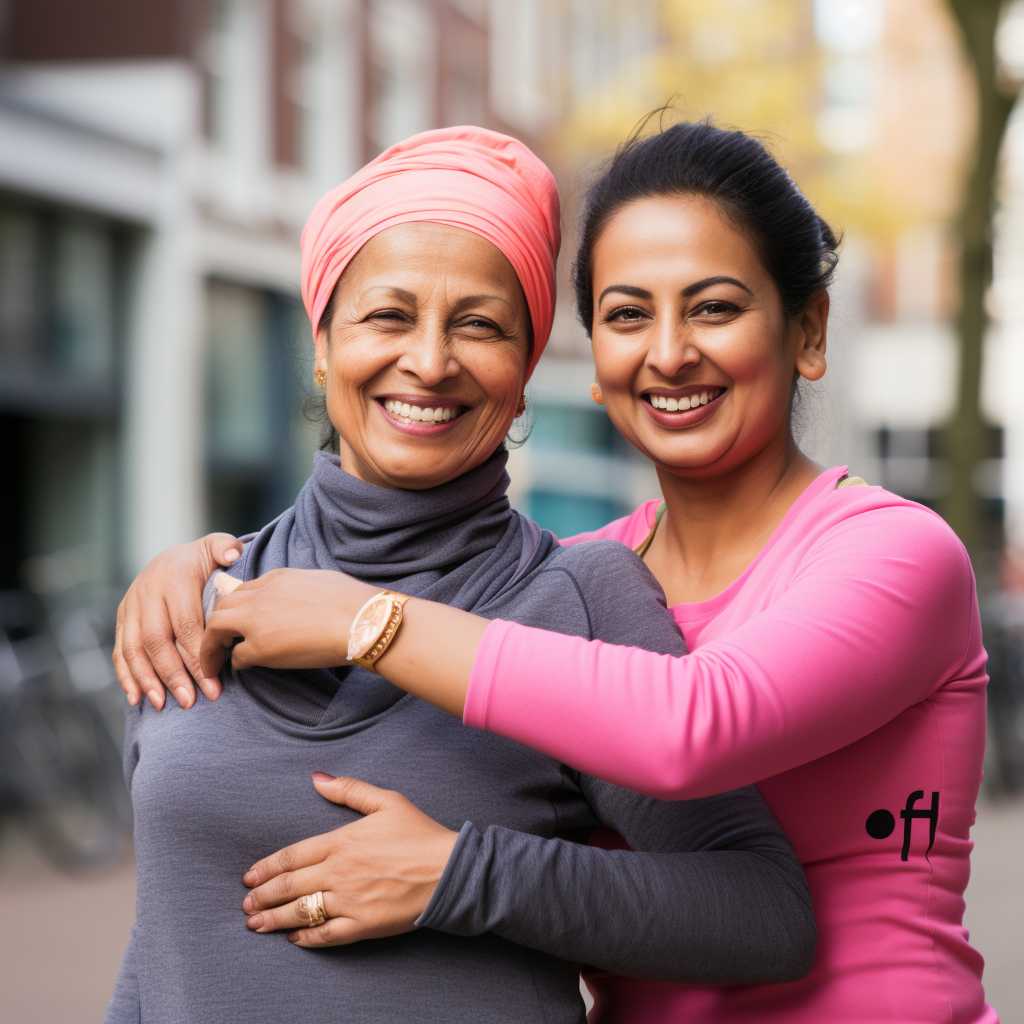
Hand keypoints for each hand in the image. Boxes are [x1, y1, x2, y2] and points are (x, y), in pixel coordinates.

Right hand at [114, 534, 242, 709]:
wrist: (172, 557)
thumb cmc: (202, 561)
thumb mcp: (215, 548)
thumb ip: (225, 548)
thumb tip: (233, 554)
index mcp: (172, 578)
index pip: (185, 625)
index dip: (198, 656)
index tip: (215, 682)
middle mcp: (146, 593)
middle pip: (157, 641)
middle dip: (173, 674)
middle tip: (191, 701)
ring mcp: (130, 607)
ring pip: (134, 649)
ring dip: (148, 680)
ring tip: (164, 705)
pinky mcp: (121, 620)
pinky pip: (119, 651)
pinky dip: (125, 676)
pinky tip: (137, 698)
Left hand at [199, 568, 377, 676]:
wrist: (362, 621)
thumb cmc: (352, 602)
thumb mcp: (319, 581)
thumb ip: (298, 588)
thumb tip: (296, 600)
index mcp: (277, 577)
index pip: (244, 589)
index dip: (239, 605)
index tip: (239, 618)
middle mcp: (261, 596)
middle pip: (223, 604)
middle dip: (217, 621)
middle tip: (218, 637)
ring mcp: (257, 621)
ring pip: (217, 627)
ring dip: (214, 643)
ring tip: (216, 657)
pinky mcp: (261, 648)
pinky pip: (237, 657)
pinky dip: (237, 662)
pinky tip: (246, 666)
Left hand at [241, 774, 459, 946]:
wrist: (449, 869)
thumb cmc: (420, 834)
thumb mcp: (387, 801)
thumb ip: (349, 789)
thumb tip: (317, 778)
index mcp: (342, 841)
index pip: (292, 856)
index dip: (266, 868)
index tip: (249, 876)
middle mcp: (339, 872)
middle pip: (289, 886)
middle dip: (262, 896)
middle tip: (246, 904)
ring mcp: (349, 900)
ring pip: (300, 912)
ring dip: (274, 919)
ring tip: (256, 924)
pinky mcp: (363, 925)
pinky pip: (325, 935)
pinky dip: (305, 938)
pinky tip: (293, 938)